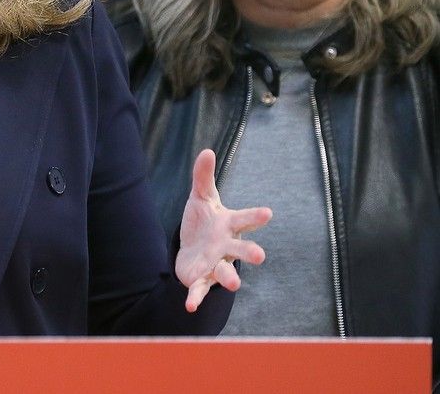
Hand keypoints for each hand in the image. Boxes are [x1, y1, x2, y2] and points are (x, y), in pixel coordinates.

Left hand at [175, 149, 271, 311]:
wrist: (192, 248)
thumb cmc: (203, 221)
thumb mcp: (202, 198)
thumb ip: (203, 177)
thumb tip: (207, 151)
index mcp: (228, 225)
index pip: (244, 219)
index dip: (255, 216)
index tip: (268, 212)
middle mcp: (226, 246)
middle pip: (240, 250)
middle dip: (250, 252)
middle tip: (260, 256)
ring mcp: (215, 264)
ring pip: (225, 272)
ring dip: (230, 278)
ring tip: (235, 284)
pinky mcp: (201, 278)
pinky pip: (200, 290)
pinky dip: (196, 298)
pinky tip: (190, 306)